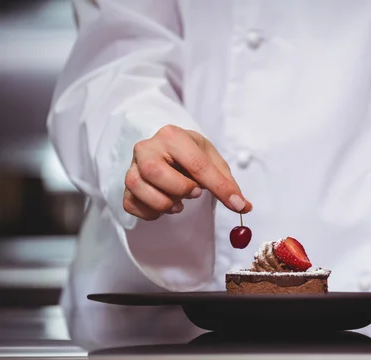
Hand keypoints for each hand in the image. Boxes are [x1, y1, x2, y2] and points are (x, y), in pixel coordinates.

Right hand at [123, 124, 251, 219]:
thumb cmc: (191, 155)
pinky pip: (131, 204)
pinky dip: (150, 212)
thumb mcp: (212, 161)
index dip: (219, 187)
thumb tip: (244, 207)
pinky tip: (164, 207)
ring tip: (179, 202)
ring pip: (138, 187)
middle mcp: (147, 147)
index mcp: (173, 136)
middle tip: (194, 193)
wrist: (168, 151)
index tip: (237, 204)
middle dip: (179, 189)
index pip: (196, 164)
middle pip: (155, 171)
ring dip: (163, 203)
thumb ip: (227, 184)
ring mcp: (132, 166)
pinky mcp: (126, 186)